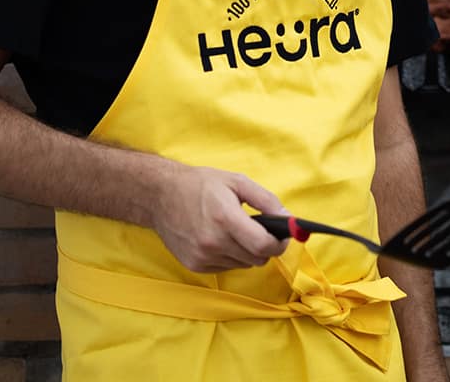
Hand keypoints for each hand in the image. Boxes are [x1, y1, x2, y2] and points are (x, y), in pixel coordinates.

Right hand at [150, 164, 290, 272]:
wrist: (161, 196)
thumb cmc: (201, 185)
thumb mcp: (238, 182)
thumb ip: (266, 200)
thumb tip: (289, 218)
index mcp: (225, 218)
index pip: (263, 246)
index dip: (280, 244)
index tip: (283, 237)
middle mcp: (213, 242)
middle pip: (257, 258)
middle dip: (265, 246)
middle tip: (261, 230)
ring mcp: (202, 256)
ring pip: (244, 264)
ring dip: (248, 251)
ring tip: (237, 231)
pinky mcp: (194, 265)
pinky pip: (227, 267)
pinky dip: (232, 256)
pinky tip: (221, 238)